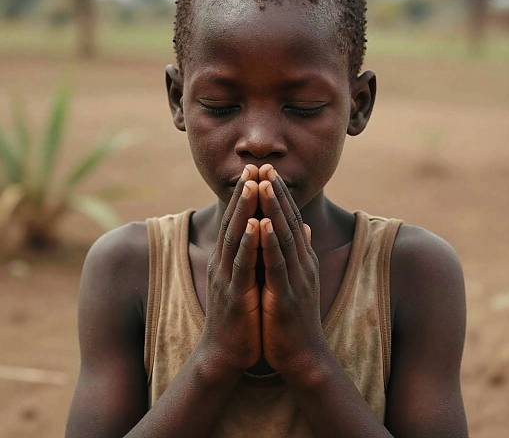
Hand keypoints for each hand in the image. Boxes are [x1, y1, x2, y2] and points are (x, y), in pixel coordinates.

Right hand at [198, 164, 261, 373]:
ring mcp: (228, 278)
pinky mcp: (235, 296)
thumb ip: (257, 257)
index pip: (239, 221)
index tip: (257, 171)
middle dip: (244, 194)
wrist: (226, 354)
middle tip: (252, 166)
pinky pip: (242, 265)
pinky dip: (248, 243)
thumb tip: (270, 235)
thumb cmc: (241, 316)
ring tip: (252, 185)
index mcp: (232, 260)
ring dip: (244, 210)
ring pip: (236, 238)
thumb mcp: (250, 282)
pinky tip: (254, 224)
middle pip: (235, 222)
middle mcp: (225, 264)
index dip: (247, 196)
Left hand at [257, 164, 328, 375]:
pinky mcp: (286, 297)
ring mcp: (296, 279)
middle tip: (266, 166)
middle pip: (288, 222)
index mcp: (301, 260)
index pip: (290, 220)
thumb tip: (305, 227)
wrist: (303, 357)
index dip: (280, 195)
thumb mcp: (298, 280)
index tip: (269, 171)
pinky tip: (263, 224)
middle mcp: (301, 264)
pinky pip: (277, 265)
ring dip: (274, 210)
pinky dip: (270, 243)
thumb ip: (300, 252)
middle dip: (277, 193)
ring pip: (283, 238)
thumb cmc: (295, 317)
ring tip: (264, 184)